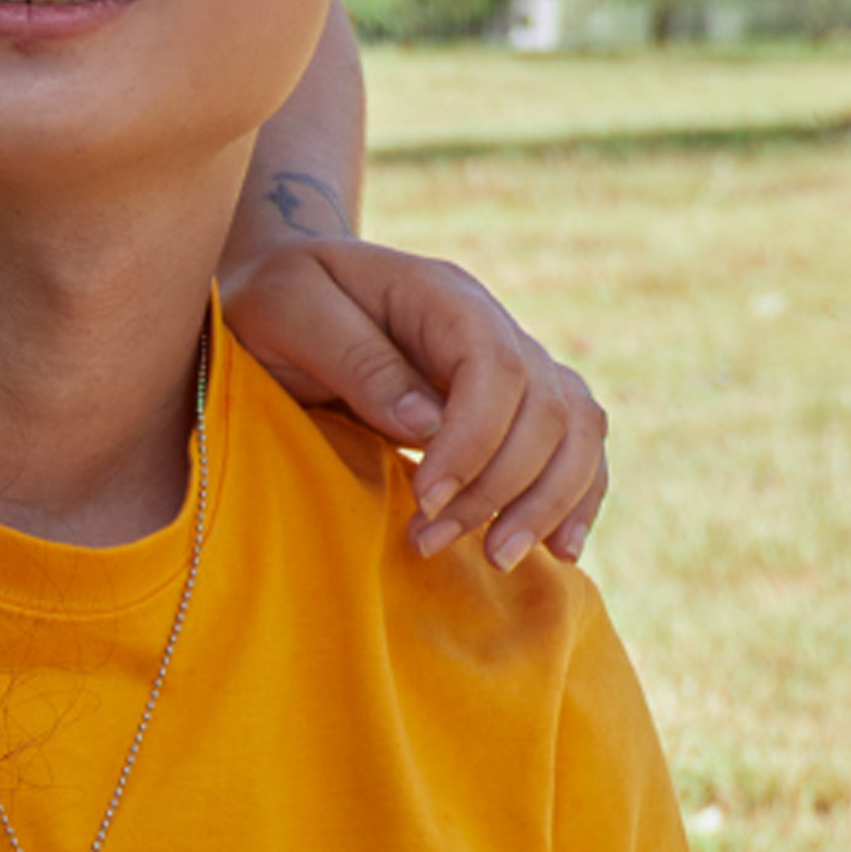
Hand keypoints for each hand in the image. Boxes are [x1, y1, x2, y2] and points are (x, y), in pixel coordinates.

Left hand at [223, 234, 608, 562]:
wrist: (278, 292)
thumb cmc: (273, 298)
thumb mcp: (287, 312)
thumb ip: (355, 360)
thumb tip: (426, 424)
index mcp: (439, 293)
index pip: (496, 367)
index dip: (473, 441)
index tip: (424, 499)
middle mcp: (489, 323)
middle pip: (546, 406)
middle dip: (500, 487)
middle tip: (432, 541)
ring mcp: (509, 361)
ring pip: (576, 428)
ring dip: (548, 501)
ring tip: (497, 559)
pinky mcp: (511, 403)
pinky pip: (575, 444)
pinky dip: (576, 496)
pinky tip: (558, 550)